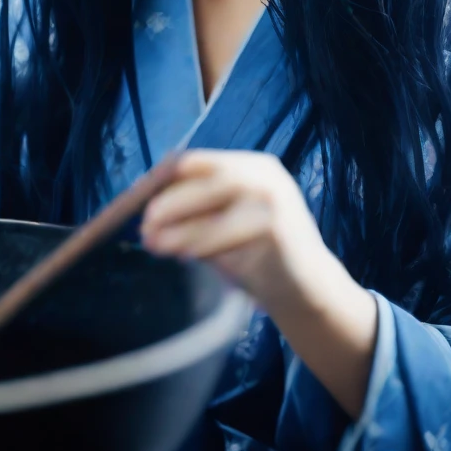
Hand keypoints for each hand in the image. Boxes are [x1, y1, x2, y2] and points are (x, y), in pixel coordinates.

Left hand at [140, 149, 378, 418]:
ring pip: (209, 209)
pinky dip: (197, 245)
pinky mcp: (274, 229)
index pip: (197, 160)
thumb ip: (198, 211)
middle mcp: (264, 176)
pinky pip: (223, 236)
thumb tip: (147, 213)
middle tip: (143, 224)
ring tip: (153, 243)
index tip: (139, 198)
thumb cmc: (261, 254)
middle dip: (167, 202)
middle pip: (202, 179)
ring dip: (175, 228)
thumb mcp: (229, 222)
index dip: (163, 178)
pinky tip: (182, 256)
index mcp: (253, 166)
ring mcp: (272, 200)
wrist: (311, 289)